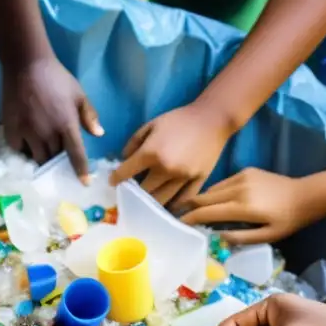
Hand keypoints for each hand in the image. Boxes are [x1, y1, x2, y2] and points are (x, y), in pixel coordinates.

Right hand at [2, 58, 103, 178]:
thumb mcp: (78, 94)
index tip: (84, 183)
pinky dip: (24, 151)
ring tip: (44, 154)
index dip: (81, 171)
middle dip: (58, 162)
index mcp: (67, 124)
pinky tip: (27, 145)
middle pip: (55, 159)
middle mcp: (47, 133)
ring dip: (43, 158)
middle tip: (59, 159)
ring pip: (37, 158)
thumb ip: (89, 115)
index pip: (76, 155)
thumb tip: (98, 135)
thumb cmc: (56, 78)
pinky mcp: (12, 130)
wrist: (26, 65)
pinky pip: (19, 150)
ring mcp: (28, 133)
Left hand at [110, 102, 232, 205]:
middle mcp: (166, 169)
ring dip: (151, 204)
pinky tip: (166, 207)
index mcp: (151, 153)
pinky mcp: (199, 181)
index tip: (113, 182)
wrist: (213, 118)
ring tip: (145, 204)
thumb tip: (123, 160)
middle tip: (129, 195)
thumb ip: (133, 143)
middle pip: (143, 192)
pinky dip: (172, 206)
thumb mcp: (151, 124)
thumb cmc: (179, 119)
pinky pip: (183, 201)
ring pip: (161, 200)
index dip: (116, 179)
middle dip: (134, 194)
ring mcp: (183, 178)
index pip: (126, 173)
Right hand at [174, 168, 317, 243]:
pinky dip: (214, 192)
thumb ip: (239, 237)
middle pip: (204, 197)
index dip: (189, 218)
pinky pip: (223, 183)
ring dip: (200, 199)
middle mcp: (238, 188)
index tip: (177, 224)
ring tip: (190, 208)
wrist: (307, 194)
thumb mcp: (266, 236)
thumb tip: (216, 237)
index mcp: (242, 207)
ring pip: (212, 189)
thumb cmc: (288, 220)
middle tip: (175, 215)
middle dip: (187, 206)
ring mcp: (242, 177)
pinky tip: (212, 200)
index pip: (206, 212)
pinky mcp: (246, 171)